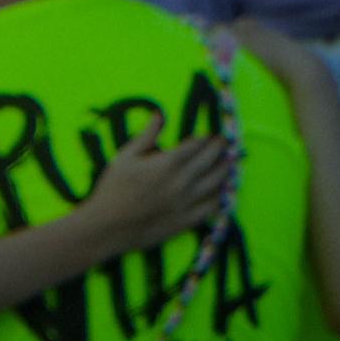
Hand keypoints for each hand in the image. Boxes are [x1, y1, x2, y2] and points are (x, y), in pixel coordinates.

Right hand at [72, 130, 237, 254]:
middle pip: (210, 161)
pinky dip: (221, 195)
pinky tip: (224, 189)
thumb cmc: (113, 188)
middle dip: (220, 149)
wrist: (108, 226)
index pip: (196, 145)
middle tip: (226, 143)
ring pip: (217, 182)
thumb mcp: (124, 157)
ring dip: (226, 169)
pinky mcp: (188, 219)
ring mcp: (188, 201)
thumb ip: (146, 136)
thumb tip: (160, 114)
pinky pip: (212, 206)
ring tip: (232, 161)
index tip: (211, 134)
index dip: (206, 138)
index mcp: (167, 163)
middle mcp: (183, 181)